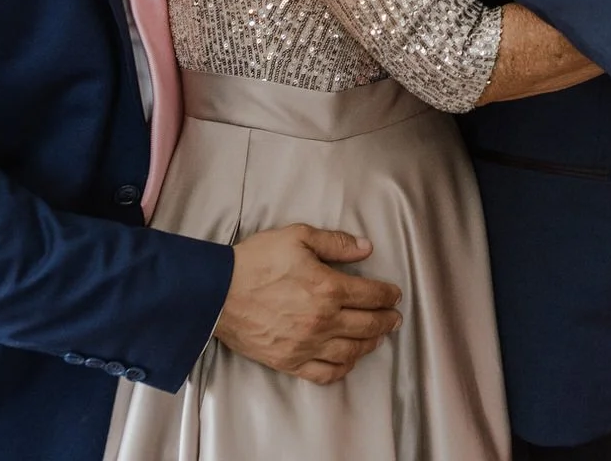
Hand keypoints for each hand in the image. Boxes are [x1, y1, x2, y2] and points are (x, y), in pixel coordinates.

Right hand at [213, 224, 402, 383]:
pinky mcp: (289, 361)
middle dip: (386, 321)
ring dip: (370, 344)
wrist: (216, 293)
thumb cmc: (256, 261)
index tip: (395, 295)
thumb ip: (336, 243)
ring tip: (377, 337)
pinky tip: (349, 360)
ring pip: (351, 351)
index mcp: (328, 288)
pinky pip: (324, 373)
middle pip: (367, 325)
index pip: (372, 296)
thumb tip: (366, 248)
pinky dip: (342, 368)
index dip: (388, 295)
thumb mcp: (298, 237)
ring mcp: (306, 345)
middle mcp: (322, 321)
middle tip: (395, 318)